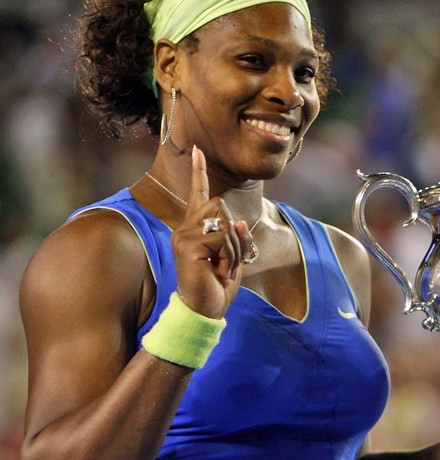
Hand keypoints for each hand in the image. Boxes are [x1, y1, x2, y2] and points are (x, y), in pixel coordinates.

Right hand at [170, 145, 253, 318]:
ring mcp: (183, 236)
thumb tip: (234, 220)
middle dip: (233, 234)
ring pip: (224, 222)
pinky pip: (223, 239)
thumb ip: (235, 236)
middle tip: (225, 261)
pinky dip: (230, 257)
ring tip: (221, 268)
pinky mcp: (187, 246)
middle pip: (219, 205)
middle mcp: (185, 228)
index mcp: (195, 228)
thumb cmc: (217, 285)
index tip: (197, 149)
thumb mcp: (233, 256)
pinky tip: (218, 272)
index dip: (198, 172)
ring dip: (233, 249)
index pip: (198, 194)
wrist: (204, 310)